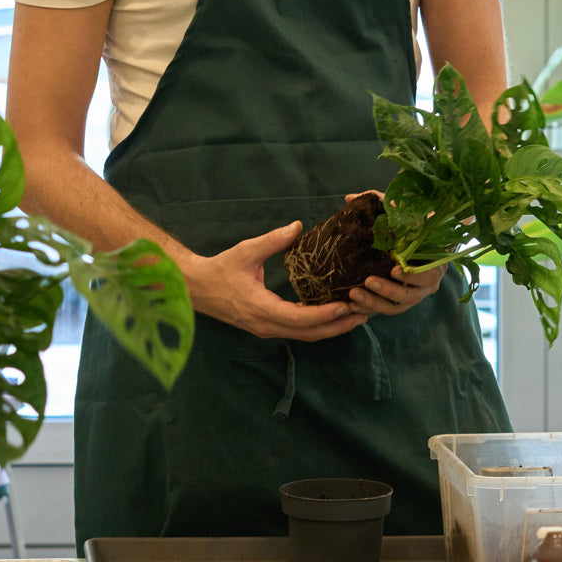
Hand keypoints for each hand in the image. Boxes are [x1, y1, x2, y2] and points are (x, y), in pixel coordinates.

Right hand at [189, 222, 367, 341]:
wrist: (197, 288)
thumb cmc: (219, 270)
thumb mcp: (245, 251)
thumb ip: (273, 240)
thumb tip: (297, 226)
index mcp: (262, 309)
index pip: (300, 319)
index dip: (326, 315)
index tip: (347, 306)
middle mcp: (266, 325)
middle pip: (309, 334)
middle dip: (338, 326)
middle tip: (364, 313)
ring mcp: (266, 328)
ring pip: (305, 335)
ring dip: (330, 328)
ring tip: (354, 315)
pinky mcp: (266, 326)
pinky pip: (296, 330)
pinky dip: (316, 324)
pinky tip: (331, 313)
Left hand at [339, 191, 446, 314]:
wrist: (405, 246)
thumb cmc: (405, 229)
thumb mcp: (398, 216)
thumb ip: (381, 205)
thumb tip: (350, 198)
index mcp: (434, 263)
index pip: (430, 273)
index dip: (414, 274)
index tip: (395, 268)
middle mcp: (426, 283)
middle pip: (412, 294)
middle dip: (390, 290)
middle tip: (369, 281)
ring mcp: (412, 296)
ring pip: (396, 306)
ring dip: (375, 302)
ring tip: (354, 294)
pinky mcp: (396, 303)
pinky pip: (383, 310)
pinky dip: (368, 309)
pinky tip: (351, 305)